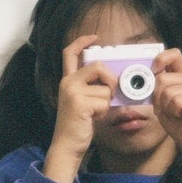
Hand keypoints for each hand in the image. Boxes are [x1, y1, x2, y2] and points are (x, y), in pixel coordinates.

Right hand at [43, 35, 116, 182]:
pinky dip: (104, 111)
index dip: (82, 41)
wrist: (67, 144)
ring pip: (105, 88)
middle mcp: (67, 82)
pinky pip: (104, 101)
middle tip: (108, 94)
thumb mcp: (83, 101)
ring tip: (94, 113)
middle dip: (109, 80)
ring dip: (106, 103)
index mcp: (67, 80)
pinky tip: (93, 118)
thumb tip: (115, 79)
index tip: (94, 38)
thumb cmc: (78, 124)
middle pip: (97, 66)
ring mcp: (72, 91)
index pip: (70, 53)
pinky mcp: (79, 102)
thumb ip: (93, 87)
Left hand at [152, 49, 181, 182]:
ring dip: (165, 106)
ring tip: (175, 112)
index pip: (173, 54)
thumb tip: (146, 76)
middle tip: (167, 107)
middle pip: (162, 78)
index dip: (160, 59)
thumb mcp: (161, 100)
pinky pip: (175, 101)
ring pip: (167, 91)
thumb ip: (156, 86)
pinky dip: (173, 111)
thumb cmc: (176, 119)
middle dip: (157, 96)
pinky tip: (181, 116)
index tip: (153, 71)